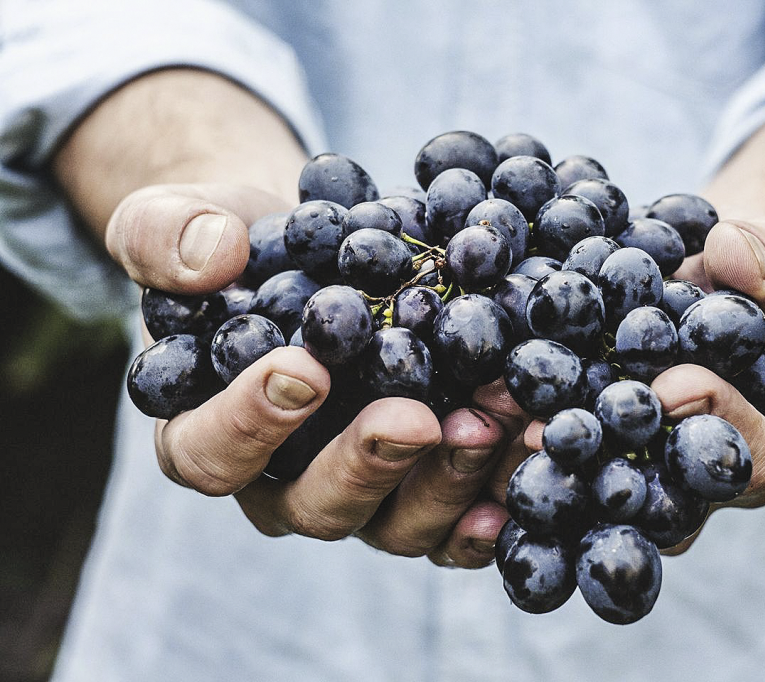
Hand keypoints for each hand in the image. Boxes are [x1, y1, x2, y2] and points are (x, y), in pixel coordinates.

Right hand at [108, 182, 506, 567]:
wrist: (313, 251)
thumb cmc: (235, 244)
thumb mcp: (176, 221)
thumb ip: (165, 235)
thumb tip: (211, 256)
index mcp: (207, 435)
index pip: (211, 453)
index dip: (251, 423)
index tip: (305, 369)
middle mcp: (284, 482)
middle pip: (317, 506)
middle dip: (369, 465)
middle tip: (416, 418)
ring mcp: (362, 492)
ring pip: (399, 522)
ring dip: (451, 478)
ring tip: (497, 419)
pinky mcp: (423, 485)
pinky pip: (459, 518)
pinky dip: (497, 498)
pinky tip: (532, 458)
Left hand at [460, 215, 764, 557]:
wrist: (696, 284)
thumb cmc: (751, 278)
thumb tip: (733, 256)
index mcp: (758, 446)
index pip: (749, 458)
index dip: (715, 422)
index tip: (672, 384)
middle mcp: (688, 484)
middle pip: (656, 500)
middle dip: (605, 463)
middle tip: (552, 432)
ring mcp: (627, 476)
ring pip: (589, 496)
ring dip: (538, 465)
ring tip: (493, 422)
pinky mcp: (576, 458)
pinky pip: (543, 467)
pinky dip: (503, 445)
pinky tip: (462, 416)